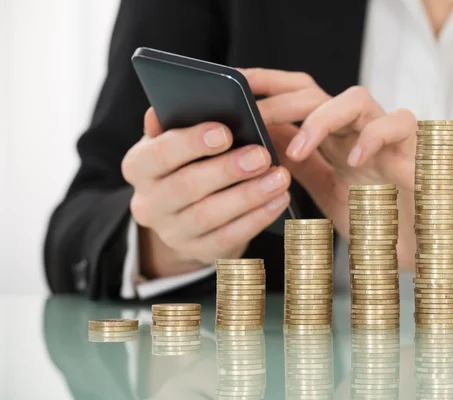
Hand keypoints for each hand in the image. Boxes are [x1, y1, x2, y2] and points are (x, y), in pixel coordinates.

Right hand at [121, 108, 290, 277]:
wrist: (185, 215)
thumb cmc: (185, 164)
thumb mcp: (174, 141)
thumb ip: (173, 123)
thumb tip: (161, 108)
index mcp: (138, 167)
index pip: (159, 154)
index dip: (191, 143)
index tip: (225, 132)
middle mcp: (148, 204)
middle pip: (186, 187)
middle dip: (227, 170)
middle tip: (262, 155)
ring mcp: (172, 233)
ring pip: (210, 215)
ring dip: (249, 195)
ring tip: (280, 176)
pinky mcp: (200, 252)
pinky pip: (229, 237)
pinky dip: (257, 218)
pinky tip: (279, 200)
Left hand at [241, 68, 452, 290]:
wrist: (424, 248)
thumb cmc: (379, 219)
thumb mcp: (328, 191)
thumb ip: (302, 165)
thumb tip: (265, 138)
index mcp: (336, 139)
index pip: (300, 96)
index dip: (270, 83)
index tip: (238, 82)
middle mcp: (359, 131)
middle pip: (320, 91)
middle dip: (283, 99)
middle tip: (255, 115)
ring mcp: (388, 138)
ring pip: (358, 98)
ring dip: (323, 117)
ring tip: (299, 148)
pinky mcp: (418, 150)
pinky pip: (401, 125)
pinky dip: (375, 136)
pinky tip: (354, 157)